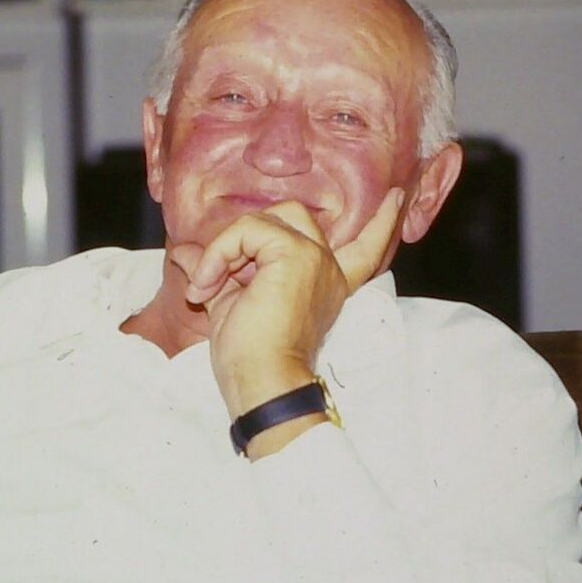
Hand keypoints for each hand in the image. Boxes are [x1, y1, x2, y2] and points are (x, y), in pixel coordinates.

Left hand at [170, 189, 403, 452]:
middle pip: (293, 216)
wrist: (262, 384)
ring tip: (206, 286)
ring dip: (225, 248)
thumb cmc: (251, 360)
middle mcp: (328, 269)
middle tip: (218, 273)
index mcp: (326, 284)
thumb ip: (217, 273)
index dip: (381, 224)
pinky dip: (219, 252)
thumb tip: (183, 252)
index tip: (397, 198)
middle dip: (251, 231)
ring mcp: (315, 259)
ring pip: (265, 219)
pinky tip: (207, 284)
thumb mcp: (231, 307)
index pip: (364, 249)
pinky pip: (248, 230)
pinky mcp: (294, 255)